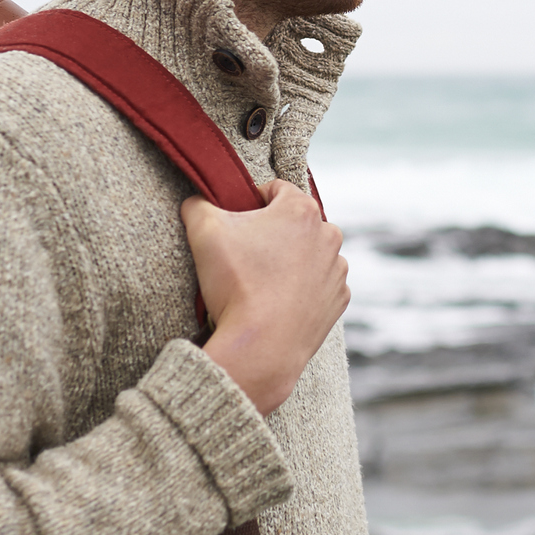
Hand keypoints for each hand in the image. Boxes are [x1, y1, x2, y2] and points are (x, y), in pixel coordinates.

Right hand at [184, 180, 348, 414]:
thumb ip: (198, 204)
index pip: (275, 189)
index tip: (237, 222)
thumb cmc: (236, 284)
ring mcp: (337, 269)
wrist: (261, 345)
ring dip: (291, 260)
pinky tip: (280, 300)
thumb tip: (196, 201)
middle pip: (295, 222)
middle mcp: (328, 234)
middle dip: (273, 232)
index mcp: (302, 210)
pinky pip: (319, 285)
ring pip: (310, 253)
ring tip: (262, 281)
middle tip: (246, 255)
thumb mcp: (203, 230)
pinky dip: (303, 289)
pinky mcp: (338, 299)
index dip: (251, 201)